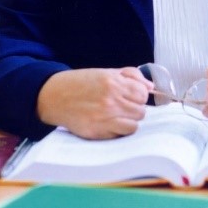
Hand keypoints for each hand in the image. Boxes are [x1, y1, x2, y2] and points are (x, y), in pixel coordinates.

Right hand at [36, 67, 152, 138]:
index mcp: (114, 83)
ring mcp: (104, 118)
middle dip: (135, 108)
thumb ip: (131, 75)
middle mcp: (111, 100)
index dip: (139, 95)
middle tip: (124, 106)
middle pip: (141, 110)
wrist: (56, 95)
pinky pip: (121, 135)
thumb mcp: (107, 72)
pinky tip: (112, 123)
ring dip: (129, 120)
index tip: (133, 96)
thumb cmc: (83, 83)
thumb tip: (151, 86)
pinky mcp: (97, 132)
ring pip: (134, 125)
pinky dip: (120, 130)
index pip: (143, 94)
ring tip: (119, 115)